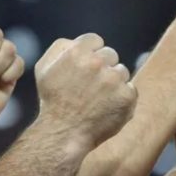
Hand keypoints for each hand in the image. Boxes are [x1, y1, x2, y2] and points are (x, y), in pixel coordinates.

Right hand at [34, 34, 137, 148]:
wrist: (63, 134)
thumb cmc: (53, 101)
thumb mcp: (45, 69)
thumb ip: (61, 48)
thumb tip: (78, 41)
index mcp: (77, 53)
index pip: (95, 41)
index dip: (91, 54)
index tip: (85, 69)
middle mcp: (97, 63)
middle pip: (110, 54)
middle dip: (102, 67)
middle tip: (90, 86)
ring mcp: (114, 80)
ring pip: (122, 71)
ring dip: (113, 82)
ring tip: (97, 99)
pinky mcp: (127, 96)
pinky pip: (131, 88)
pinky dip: (122, 97)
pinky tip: (107, 107)